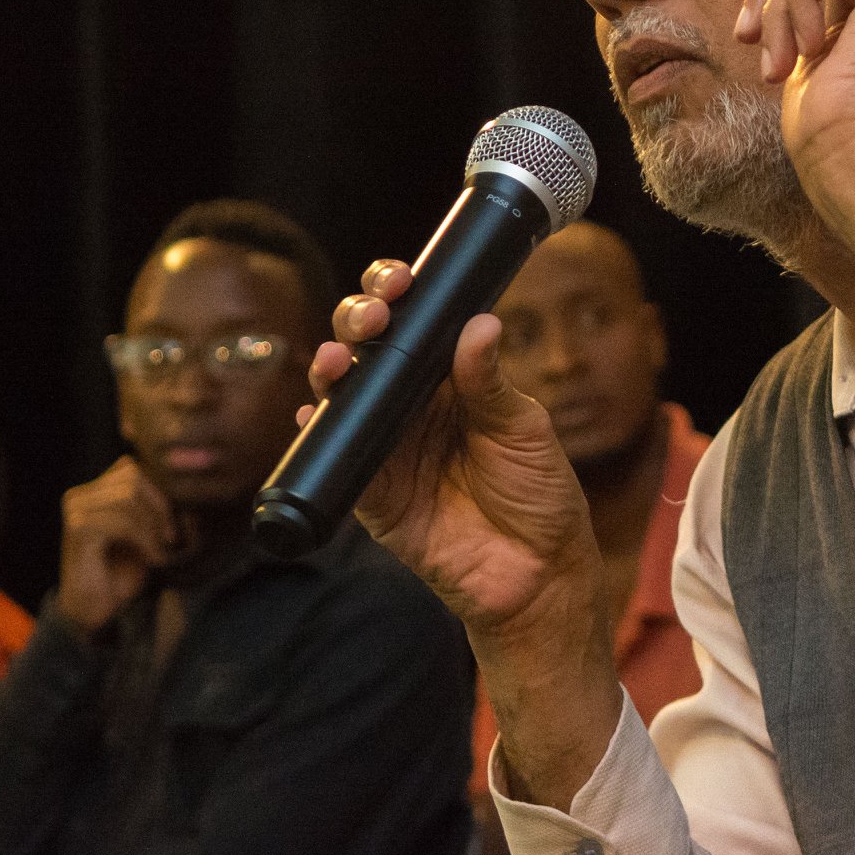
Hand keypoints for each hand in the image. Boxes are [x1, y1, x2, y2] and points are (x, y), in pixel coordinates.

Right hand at [56, 457, 177, 637]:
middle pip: (133, 477)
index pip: (135, 468)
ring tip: (164, 551)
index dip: (161, 492)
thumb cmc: (125, 572)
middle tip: (173, 538)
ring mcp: (76, 510)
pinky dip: (146, 539)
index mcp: (97, 490)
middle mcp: (81, 494)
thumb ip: (163, 510)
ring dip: (154, 526)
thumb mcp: (150, 535)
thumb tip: (191, 491)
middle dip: (160, 506)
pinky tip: (155, 559)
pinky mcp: (78, 529)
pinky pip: (122, 521)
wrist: (96, 611)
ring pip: (128, 496)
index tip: (177, 524)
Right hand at [306, 259, 607, 639]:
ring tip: (335, 359)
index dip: (397, 295)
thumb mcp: (524, 429)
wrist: (536, 573)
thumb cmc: (539, 493)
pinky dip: (317, 432)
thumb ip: (492, 383)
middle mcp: (413, 404)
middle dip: (358, 320)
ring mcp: (388, 445)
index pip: (415, 322)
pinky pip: (333, 456)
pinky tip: (314, 412)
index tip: (398, 281)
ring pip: (344, 393)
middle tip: (371, 319)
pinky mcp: (371, 491)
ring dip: (330, 367)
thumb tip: (479, 324)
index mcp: (452, 378)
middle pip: (368, 347)